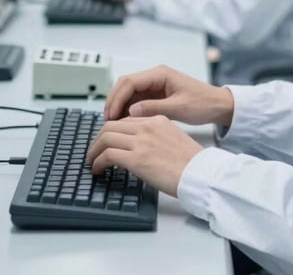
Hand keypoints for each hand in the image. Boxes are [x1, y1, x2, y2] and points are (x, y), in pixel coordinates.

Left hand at [86, 115, 202, 196]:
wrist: (200, 173)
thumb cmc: (191, 162)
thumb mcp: (173, 138)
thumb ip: (155, 136)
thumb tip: (140, 146)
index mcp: (156, 120)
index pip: (126, 120)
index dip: (112, 131)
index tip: (107, 142)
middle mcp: (147, 127)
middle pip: (111, 126)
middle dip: (98, 139)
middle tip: (94, 151)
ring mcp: (141, 141)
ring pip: (105, 137)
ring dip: (94, 150)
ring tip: (92, 161)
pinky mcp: (137, 159)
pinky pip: (108, 155)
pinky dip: (98, 162)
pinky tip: (97, 169)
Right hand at [103, 65, 233, 126]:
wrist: (218, 105)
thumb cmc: (203, 103)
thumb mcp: (179, 107)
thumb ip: (154, 108)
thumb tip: (131, 111)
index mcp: (160, 74)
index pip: (130, 81)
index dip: (117, 97)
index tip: (111, 114)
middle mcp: (155, 77)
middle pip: (125, 85)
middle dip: (114, 101)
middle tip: (107, 120)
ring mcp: (154, 86)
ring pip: (129, 93)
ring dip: (119, 106)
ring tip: (113, 124)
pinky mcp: (156, 95)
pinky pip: (136, 100)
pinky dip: (128, 110)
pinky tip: (125, 123)